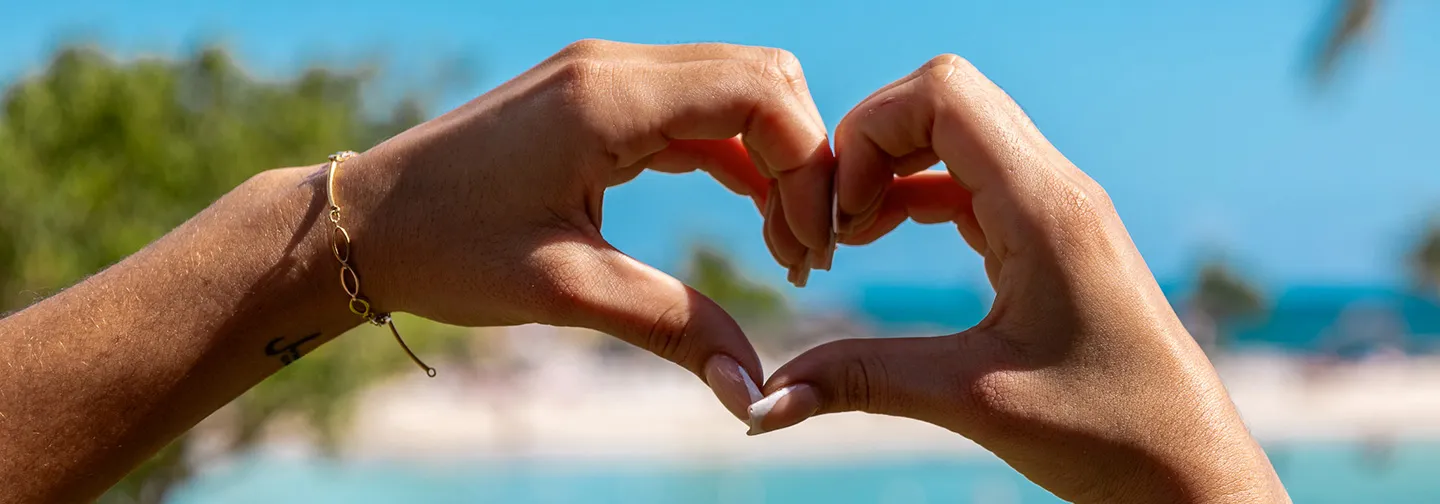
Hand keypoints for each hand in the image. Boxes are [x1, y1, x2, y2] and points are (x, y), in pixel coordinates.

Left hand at [333, 40, 837, 419]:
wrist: (362, 226)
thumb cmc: (448, 249)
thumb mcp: (566, 290)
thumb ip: (672, 326)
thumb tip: (754, 392)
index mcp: (608, 97)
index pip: (757, 95)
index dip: (808, 166)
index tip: (810, 248)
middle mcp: (613, 67)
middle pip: (760, 79)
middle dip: (803, 160)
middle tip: (804, 251)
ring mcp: (604, 76)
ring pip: (734, 89)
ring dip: (774, 159)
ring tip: (783, 245)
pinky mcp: (597, 99)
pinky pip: (695, 110)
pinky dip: (736, 155)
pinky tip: (751, 215)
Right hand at [749, 56, 1288, 502]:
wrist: (1188, 472)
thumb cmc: (1109, 436)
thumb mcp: (973, 402)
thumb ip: (862, 382)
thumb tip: (763, 404)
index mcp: (1046, 208)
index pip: (943, 95)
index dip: (868, 133)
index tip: (838, 217)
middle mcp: (1056, 190)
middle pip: (943, 100)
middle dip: (869, 145)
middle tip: (834, 225)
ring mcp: (1056, 208)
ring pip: (954, 136)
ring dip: (889, 169)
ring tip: (849, 238)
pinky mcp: (1049, 235)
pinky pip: (968, 179)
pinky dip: (913, 194)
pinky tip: (881, 240)